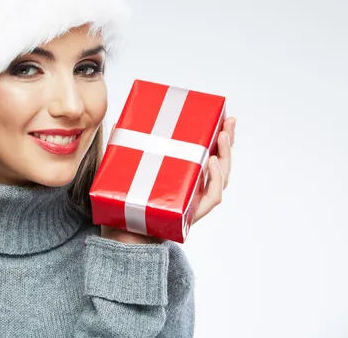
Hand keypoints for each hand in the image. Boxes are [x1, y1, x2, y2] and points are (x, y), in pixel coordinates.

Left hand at [100, 116, 236, 243]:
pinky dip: (216, 180)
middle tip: (228, 123)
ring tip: (222, 138)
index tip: (227, 117)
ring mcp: (196, 201)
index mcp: (187, 176)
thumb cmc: (129, 199)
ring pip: (221, 180)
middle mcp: (196, 188)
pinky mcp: (192, 213)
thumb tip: (118, 124)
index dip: (222, 137)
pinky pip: (211, 198)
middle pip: (221, 164)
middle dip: (228, 142)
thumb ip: (129, 150)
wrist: (124, 230)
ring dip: (225, 157)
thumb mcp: (131, 170)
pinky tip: (213, 163)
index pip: (211, 153)